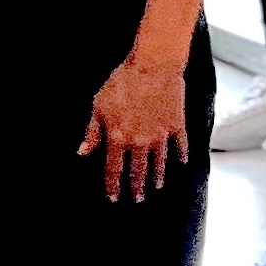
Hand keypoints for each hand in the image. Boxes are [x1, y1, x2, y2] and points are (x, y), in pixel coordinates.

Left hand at [78, 57, 187, 201]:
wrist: (152, 67)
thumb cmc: (122, 82)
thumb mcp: (99, 105)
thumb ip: (92, 132)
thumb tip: (83, 152)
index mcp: (119, 137)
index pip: (114, 169)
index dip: (113, 185)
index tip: (114, 198)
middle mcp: (140, 142)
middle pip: (138, 171)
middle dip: (136, 187)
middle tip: (137, 199)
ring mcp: (161, 136)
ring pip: (159, 163)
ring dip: (157, 177)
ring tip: (157, 186)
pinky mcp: (176, 127)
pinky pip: (180, 146)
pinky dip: (181, 155)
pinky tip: (182, 161)